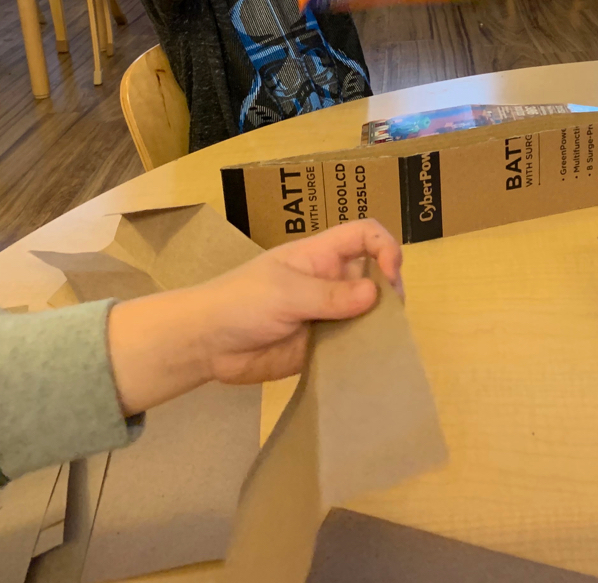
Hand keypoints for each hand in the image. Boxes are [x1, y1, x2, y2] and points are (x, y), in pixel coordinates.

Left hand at [193, 220, 401, 385]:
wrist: (207, 344)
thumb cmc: (240, 302)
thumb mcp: (284, 293)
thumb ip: (330, 296)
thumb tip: (375, 294)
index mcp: (321, 256)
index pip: (364, 235)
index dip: (385, 247)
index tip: (389, 274)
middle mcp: (331, 282)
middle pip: (376, 276)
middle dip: (389, 293)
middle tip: (387, 317)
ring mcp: (329, 315)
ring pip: (369, 314)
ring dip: (380, 326)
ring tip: (381, 342)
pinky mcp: (324, 347)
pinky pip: (353, 346)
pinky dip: (365, 352)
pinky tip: (369, 362)